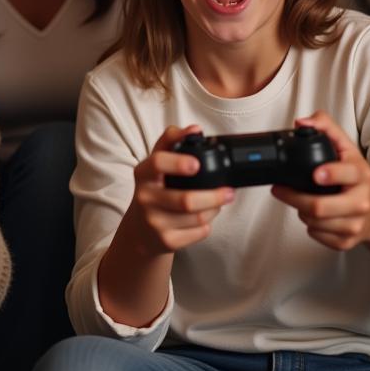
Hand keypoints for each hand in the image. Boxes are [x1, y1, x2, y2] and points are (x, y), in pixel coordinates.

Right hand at [120, 124, 233, 256]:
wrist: (140, 230)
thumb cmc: (154, 190)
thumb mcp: (155, 164)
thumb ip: (171, 141)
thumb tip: (195, 128)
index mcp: (143, 173)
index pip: (157, 163)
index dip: (178, 163)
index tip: (197, 164)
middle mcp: (145, 198)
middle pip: (185, 200)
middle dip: (213, 196)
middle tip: (229, 192)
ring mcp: (154, 222)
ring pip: (197, 218)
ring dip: (214, 210)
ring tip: (217, 203)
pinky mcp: (165, 241)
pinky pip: (198, 233)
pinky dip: (207, 225)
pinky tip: (204, 219)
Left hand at [271, 111, 369, 251]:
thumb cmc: (358, 177)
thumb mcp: (347, 148)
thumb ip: (326, 127)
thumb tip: (301, 123)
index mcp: (361, 175)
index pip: (347, 174)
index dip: (330, 174)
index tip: (315, 174)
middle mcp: (361, 202)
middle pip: (320, 207)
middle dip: (294, 198)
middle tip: (279, 189)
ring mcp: (356, 224)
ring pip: (315, 223)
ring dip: (300, 211)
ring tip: (299, 201)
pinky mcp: (348, 242)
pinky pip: (317, 236)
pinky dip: (309, 226)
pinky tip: (312, 216)